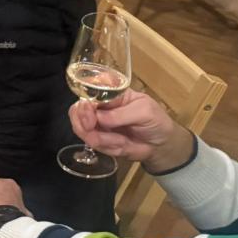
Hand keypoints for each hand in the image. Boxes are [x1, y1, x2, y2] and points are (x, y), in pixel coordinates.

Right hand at [69, 90, 190, 171]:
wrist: (160, 146)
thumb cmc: (156, 121)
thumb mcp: (144, 111)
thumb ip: (120, 114)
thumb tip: (98, 118)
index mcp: (111, 93)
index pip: (88, 91)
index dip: (84, 103)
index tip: (89, 114)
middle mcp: (99, 106)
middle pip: (76, 110)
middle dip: (84, 123)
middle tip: (94, 129)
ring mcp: (96, 123)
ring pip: (81, 129)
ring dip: (100, 139)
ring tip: (121, 141)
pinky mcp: (98, 139)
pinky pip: (91, 143)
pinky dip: (106, 146)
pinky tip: (121, 145)